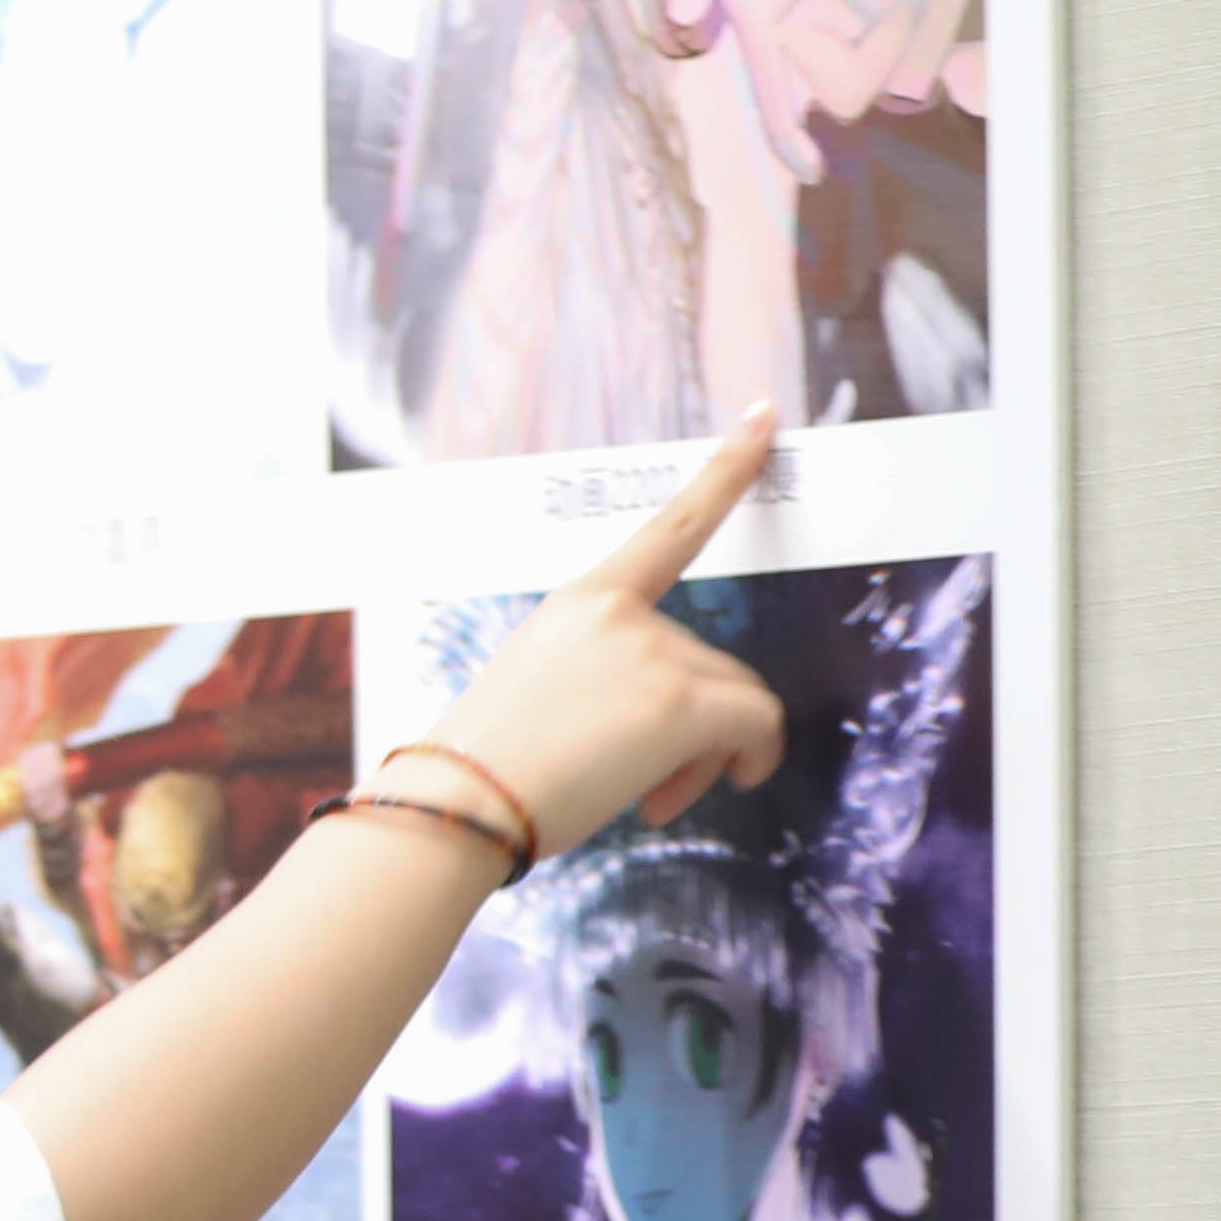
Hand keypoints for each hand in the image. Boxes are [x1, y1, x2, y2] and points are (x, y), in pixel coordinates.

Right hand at [422, 415, 790, 852]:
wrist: (457, 806)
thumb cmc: (488, 769)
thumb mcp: (542, 691)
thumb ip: (611, 677)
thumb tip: (675, 722)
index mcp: (581, 600)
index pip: (671, 524)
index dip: (727, 468)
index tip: (763, 414)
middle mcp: (621, 614)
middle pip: (713, 660)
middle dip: (699, 727)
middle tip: (649, 784)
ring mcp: (653, 653)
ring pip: (736, 700)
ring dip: (709, 756)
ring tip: (649, 797)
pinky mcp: (681, 703)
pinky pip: (756, 724)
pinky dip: (753, 757)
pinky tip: (714, 785)